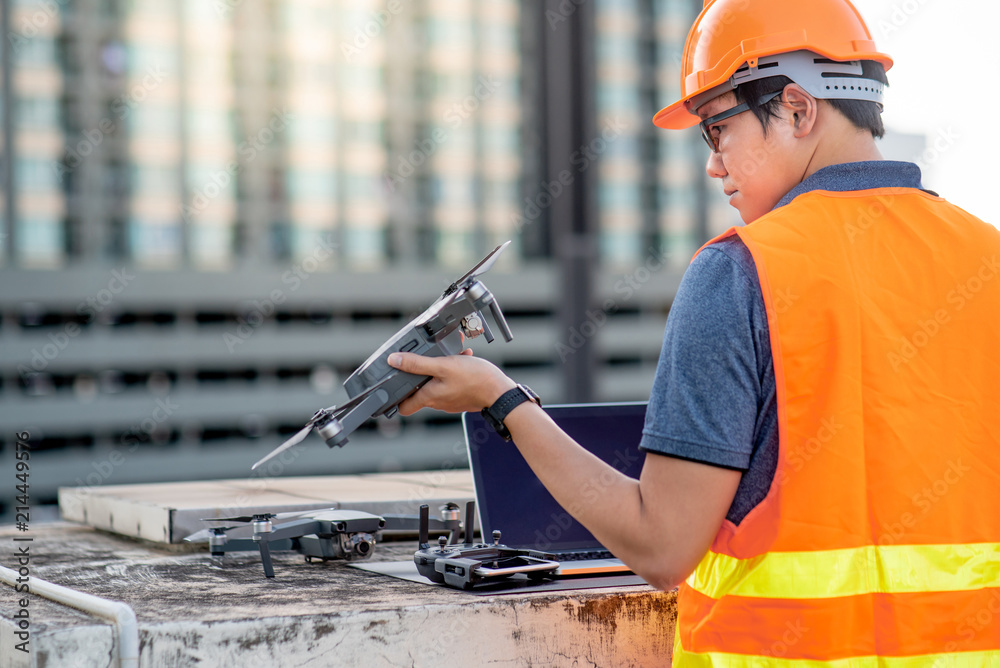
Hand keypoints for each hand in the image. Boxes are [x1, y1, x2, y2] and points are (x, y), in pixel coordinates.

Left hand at [387, 350, 515, 415]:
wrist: (501, 392)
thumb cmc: (475, 380)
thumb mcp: (443, 365)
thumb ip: (418, 364)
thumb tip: (395, 361)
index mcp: (429, 396)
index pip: (403, 407)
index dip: (395, 397)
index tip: (393, 383)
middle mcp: (438, 402)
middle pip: (420, 390)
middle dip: (421, 373)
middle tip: (425, 358)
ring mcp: (450, 400)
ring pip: (437, 383)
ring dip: (440, 368)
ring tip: (449, 355)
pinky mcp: (461, 396)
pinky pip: (451, 383)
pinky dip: (453, 371)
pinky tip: (463, 358)